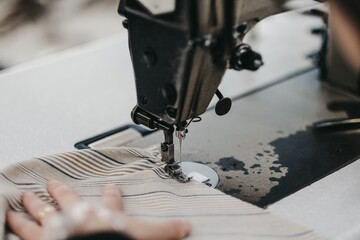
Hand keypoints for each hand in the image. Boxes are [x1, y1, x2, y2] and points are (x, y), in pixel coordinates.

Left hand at [7, 180, 190, 239]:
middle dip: (60, 192)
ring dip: (33, 206)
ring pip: (43, 213)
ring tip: (23, 200)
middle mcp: (78, 217)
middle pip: (67, 200)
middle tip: (50, 183)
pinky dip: (18, 227)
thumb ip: (165, 230)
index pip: (111, 202)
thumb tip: (186, 227)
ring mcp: (57, 228)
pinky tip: (10, 220)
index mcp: (103, 215)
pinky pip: (26, 233)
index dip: (111, 195)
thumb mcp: (146, 236)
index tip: (110, 188)